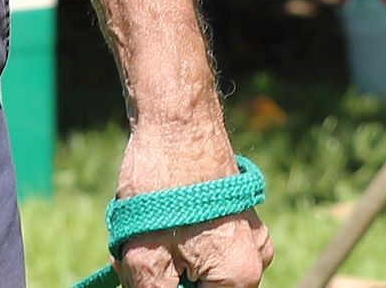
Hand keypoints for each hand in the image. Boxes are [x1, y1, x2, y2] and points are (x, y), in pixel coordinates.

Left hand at [110, 120, 272, 286]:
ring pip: (199, 262)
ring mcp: (248, 231)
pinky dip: (176, 232)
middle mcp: (254, 258)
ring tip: (142, 221)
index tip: (139, 268)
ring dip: (165, 251)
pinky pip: (205, 237)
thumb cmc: (163, 182)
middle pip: (200, 285)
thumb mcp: (145, 255)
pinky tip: (155, 206)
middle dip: (163, 273)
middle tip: (130, 249)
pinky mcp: (235, 208)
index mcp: (239, 278)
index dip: (160, 287)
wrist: (175, 114)